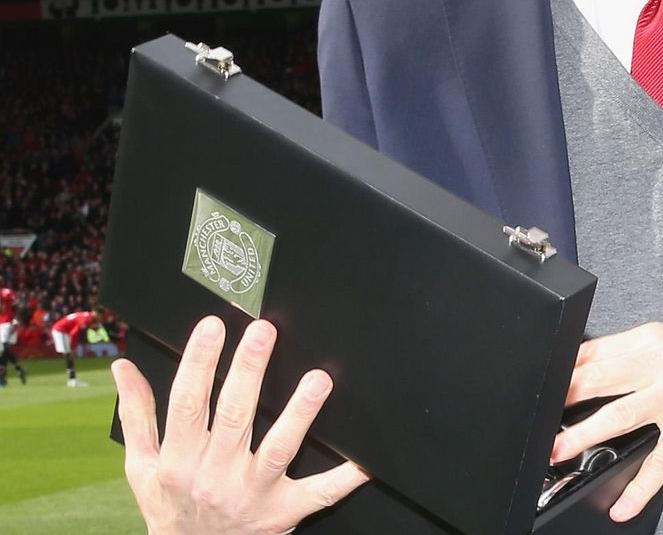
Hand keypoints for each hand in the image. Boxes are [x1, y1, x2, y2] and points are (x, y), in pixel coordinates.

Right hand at [113, 316, 368, 534]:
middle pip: (234, 416)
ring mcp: (252, 494)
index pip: (189, 403)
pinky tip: (365, 458)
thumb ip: (138, 416)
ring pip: (278, 449)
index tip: (213, 326)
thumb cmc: (169, 505)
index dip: (199, 363)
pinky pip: (319, 493)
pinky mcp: (284, 512)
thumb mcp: (141, 467)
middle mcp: (214, 476)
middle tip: (264, 331)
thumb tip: (124, 367)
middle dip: (249, 371)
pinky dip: (344, 477)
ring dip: (299, 414)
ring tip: (318, 379)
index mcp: (179, 460)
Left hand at [552, 323, 662, 522]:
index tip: (535, 386)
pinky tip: (622, 505)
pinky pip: (659, 460)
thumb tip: (584, 379)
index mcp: (651, 339)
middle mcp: (662, 360)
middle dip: (561, 399)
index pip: (593, 351)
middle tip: (534, 420)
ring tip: (557, 452)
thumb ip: (635, 362)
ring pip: (618, 415)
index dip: (561, 370)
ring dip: (582, 436)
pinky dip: (638, 487)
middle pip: (597, 378)